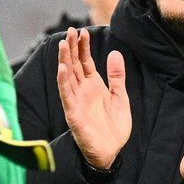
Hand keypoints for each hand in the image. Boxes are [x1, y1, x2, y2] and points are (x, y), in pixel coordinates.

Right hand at [56, 28, 130, 169]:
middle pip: (74, 65)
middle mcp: (82, 90)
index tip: (83, 32)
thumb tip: (115, 53)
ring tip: (63, 44)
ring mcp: (76, 101)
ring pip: (67, 77)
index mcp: (93, 86)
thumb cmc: (113, 127)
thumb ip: (117, 77)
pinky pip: (66, 95)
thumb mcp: (120, 97)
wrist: (110, 151)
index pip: (85, 62)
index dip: (83, 47)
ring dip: (64, 60)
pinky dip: (63, 82)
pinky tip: (62, 69)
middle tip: (70, 31)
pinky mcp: (73, 113)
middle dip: (72, 48)